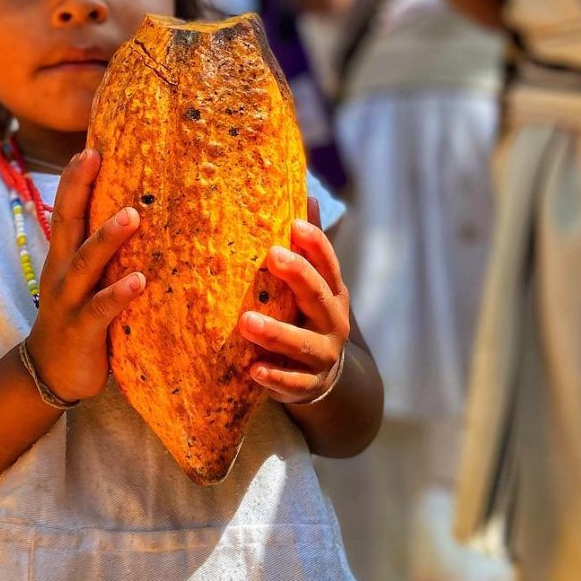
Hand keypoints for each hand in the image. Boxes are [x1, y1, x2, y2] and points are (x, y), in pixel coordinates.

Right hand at [24, 148, 145, 402]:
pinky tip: (140, 281)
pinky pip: (101, 309)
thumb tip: (134, 214)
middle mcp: (62, 272)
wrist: (48, 373)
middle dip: (78, 188)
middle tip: (95, 156)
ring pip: (86, 263)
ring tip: (132, 215)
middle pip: (67, 223)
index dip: (74, 179)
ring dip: (107, 238)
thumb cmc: (76, 317)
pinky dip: (119, 293)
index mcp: (62, 257)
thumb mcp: (82, 279)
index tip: (88, 146)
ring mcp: (69, 301)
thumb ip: (99, 250)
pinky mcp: (82, 330)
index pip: (66, 210)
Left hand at [239, 197, 350, 404]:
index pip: (328, 265)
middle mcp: (333, 323)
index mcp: (334, 294)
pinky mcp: (308, 385)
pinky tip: (253, 370)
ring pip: (302, 344)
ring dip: (276, 333)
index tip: (294, 225)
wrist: (326, 377)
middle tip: (271, 254)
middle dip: (297, 275)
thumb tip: (306, 194)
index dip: (315, 244)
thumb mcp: (313, 285)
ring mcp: (323, 356)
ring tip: (246, 322)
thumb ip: (309, 248)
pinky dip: (275, 377)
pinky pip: (293, 383)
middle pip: (318, 296)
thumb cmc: (308, 317)